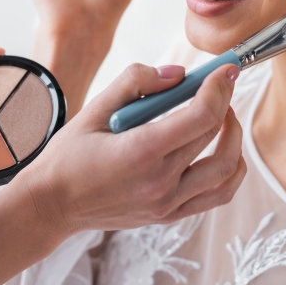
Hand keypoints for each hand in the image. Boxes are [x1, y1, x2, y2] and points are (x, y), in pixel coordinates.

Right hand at [23, 61, 246, 233]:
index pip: (201, 116)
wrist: (52, 204)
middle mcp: (159, 182)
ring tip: (224, 114)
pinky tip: (224, 150)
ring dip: (233, 136)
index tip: (226, 69)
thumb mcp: (95, 107)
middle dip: (224, 100)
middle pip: (213, 134)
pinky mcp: (169, 215)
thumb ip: (136, 81)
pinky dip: (230, 170)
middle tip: (220, 82)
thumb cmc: (69, 154)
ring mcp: (167, 204)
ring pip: (225, 168)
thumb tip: (178, 74)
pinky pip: (217, 195)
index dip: (219, 87)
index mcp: (141, 152)